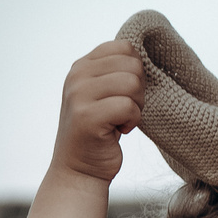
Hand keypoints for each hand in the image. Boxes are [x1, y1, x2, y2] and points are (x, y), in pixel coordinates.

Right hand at [52, 40, 142, 185]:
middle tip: (124, 111)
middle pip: (133, 65)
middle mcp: (77, 76)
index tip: (125, 94)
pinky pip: (128, 106)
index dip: (136, 71)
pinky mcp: (88, 115)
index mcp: (82, 66)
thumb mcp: (102, 94)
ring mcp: (79, 94)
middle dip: (139, 91)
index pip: (125, 47)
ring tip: (121, 120)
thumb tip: (140, 55)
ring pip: (132, 83)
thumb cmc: (99, 133)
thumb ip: (114, 72)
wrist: (79, 170)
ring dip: (136, 106)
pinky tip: (119, 131)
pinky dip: (132, 121)